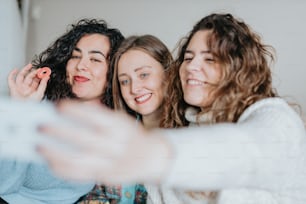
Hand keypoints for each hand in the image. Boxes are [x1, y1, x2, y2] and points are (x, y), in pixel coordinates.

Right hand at [7, 63, 49, 100]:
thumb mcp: (40, 93)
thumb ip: (43, 84)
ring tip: (30, 66)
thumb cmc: (32, 104)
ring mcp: (20, 87)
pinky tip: (16, 70)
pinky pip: (11, 80)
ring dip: (25, 70)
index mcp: (33, 89)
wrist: (24, 109)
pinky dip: (12, 74)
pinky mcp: (13, 88)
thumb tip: (47, 76)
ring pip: (22, 76)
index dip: (40, 75)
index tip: (44, 71)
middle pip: (30, 77)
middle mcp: (26, 87)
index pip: (37, 80)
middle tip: (38, 69)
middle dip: (34, 72)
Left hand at [37, 101, 171, 184]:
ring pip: (80, 160)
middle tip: (42, 125)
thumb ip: (100, 114)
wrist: (152, 157)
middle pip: (85, 138)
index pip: (96, 116)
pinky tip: (51, 162)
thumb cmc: (131, 135)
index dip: (76, 110)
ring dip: (56, 153)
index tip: (58, 105)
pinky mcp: (106, 176)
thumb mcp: (122, 120)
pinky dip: (63, 169)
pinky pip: (81, 175)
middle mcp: (117, 145)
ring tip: (39, 146)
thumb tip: (73, 108)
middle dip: (60, 131)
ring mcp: (112, 163)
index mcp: (121, 127)